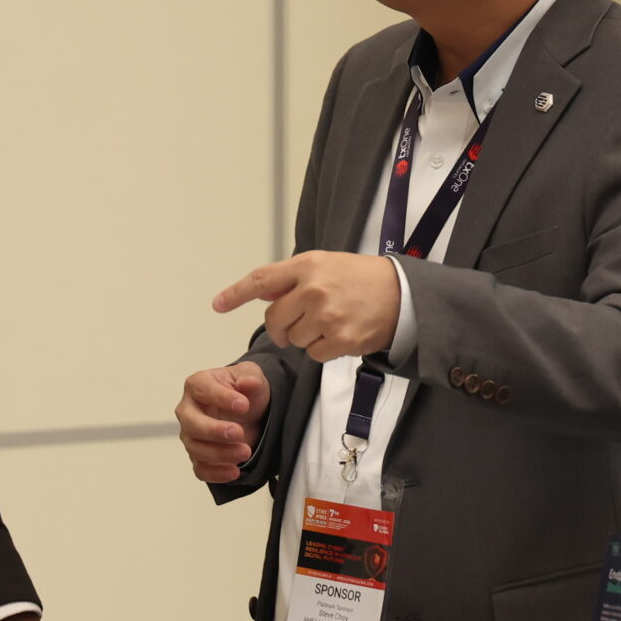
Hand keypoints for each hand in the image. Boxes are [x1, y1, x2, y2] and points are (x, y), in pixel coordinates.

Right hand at [176, 360, 269, 482]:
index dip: (221, 398)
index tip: (244, 405)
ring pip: (196, 449)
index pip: (202, 390)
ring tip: (245, 451)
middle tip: (239, 432)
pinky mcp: (199, 456)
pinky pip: (200, 469)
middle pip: (191, 423)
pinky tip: (235, 471)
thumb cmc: (244, 392)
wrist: (250, 413)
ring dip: (221, 453)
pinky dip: (216, 473)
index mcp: (198, 385)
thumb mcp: (252, 377)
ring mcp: (191, 435)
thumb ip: (251, 378)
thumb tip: (248, 383)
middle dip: (215, 430)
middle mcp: (188, 410)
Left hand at [212, 251, 400, 360]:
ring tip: (330, 322)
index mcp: (307, 266)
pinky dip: (324, 350)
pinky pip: (315, 355)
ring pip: (294, 340)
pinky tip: (342, 334)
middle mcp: (314, 289)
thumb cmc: (360, 278)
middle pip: (274, 320)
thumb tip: (260, 293)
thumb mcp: (325, 265)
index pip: (262, 280)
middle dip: (281, 328)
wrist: (403, 295)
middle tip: (298, 324)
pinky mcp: (341, 340)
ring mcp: (327, 316)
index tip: (217, 305)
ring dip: (306, 338)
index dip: (236, 293)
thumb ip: (292, 278)